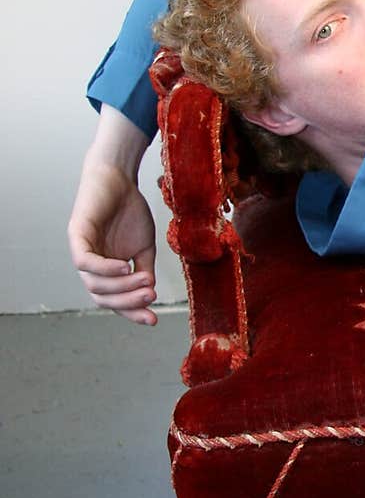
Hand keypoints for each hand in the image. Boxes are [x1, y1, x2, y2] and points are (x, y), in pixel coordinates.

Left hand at [67, 108, 157, 325]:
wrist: (120, 177)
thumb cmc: (130, 210)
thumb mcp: (143, 247)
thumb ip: (144, 270)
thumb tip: (149, 294)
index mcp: (104, 271)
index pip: (114, 300)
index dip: (132, 312)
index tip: (154, 319)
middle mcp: (90, 265)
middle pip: (102, 297)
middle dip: (127, 302)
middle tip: (151, 297)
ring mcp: (81, 250)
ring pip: (94, 284)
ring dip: (121, 286)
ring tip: (144, 281)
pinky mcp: (76, 235)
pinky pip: (85, 261)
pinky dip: (105, 269)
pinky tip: (125, 266)